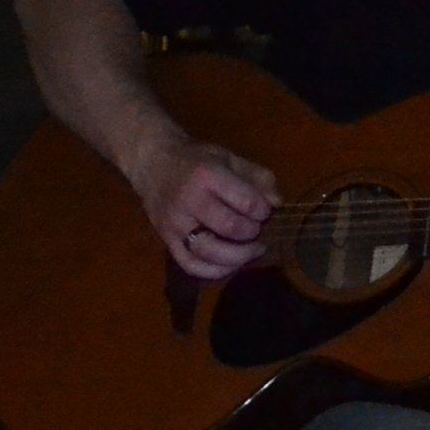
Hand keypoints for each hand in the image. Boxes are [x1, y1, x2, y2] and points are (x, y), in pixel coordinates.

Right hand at [132, 129, 278, 279]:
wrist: (153, 164)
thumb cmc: (197, 160)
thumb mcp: (229, 158)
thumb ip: (258, 177)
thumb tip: (277, 203)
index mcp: (207, 175)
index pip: (246, 202)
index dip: (263, 210)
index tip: (265, 210)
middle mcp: (188, 201)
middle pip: (229, 228)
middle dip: (252, 232)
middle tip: (257, 229)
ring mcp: (174, 224)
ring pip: (209, 252)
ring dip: (238, 257)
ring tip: (252, 251)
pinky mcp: (166, 241)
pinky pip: (191, 265)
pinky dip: (214, 271)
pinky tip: (231, 264)